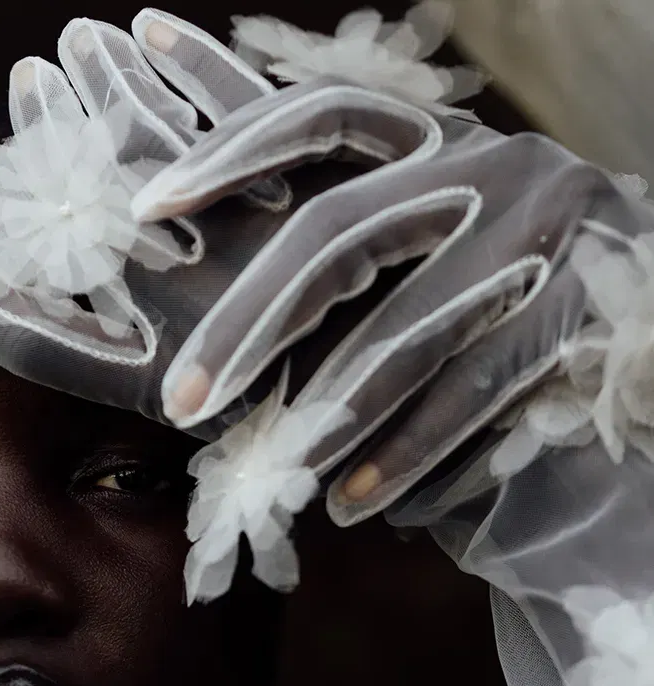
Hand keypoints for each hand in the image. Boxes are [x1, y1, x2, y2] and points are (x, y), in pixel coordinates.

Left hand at [128, 8, 653, 522]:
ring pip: (409, 328)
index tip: (147, 207)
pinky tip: (355, 502)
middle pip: (341, 232)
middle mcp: (489, 168)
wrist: (642, 319)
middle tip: (181, 402)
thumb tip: (196, 280)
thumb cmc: (492, 287)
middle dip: (250, 325)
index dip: (230, 154)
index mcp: (436, 139)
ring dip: (330, 414)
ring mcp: (543, 236)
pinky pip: (477, 393)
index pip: (319, 117)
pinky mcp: (585, 313)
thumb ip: (336, 242)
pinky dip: (410, 452)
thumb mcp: (420, 237)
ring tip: (273, 476)